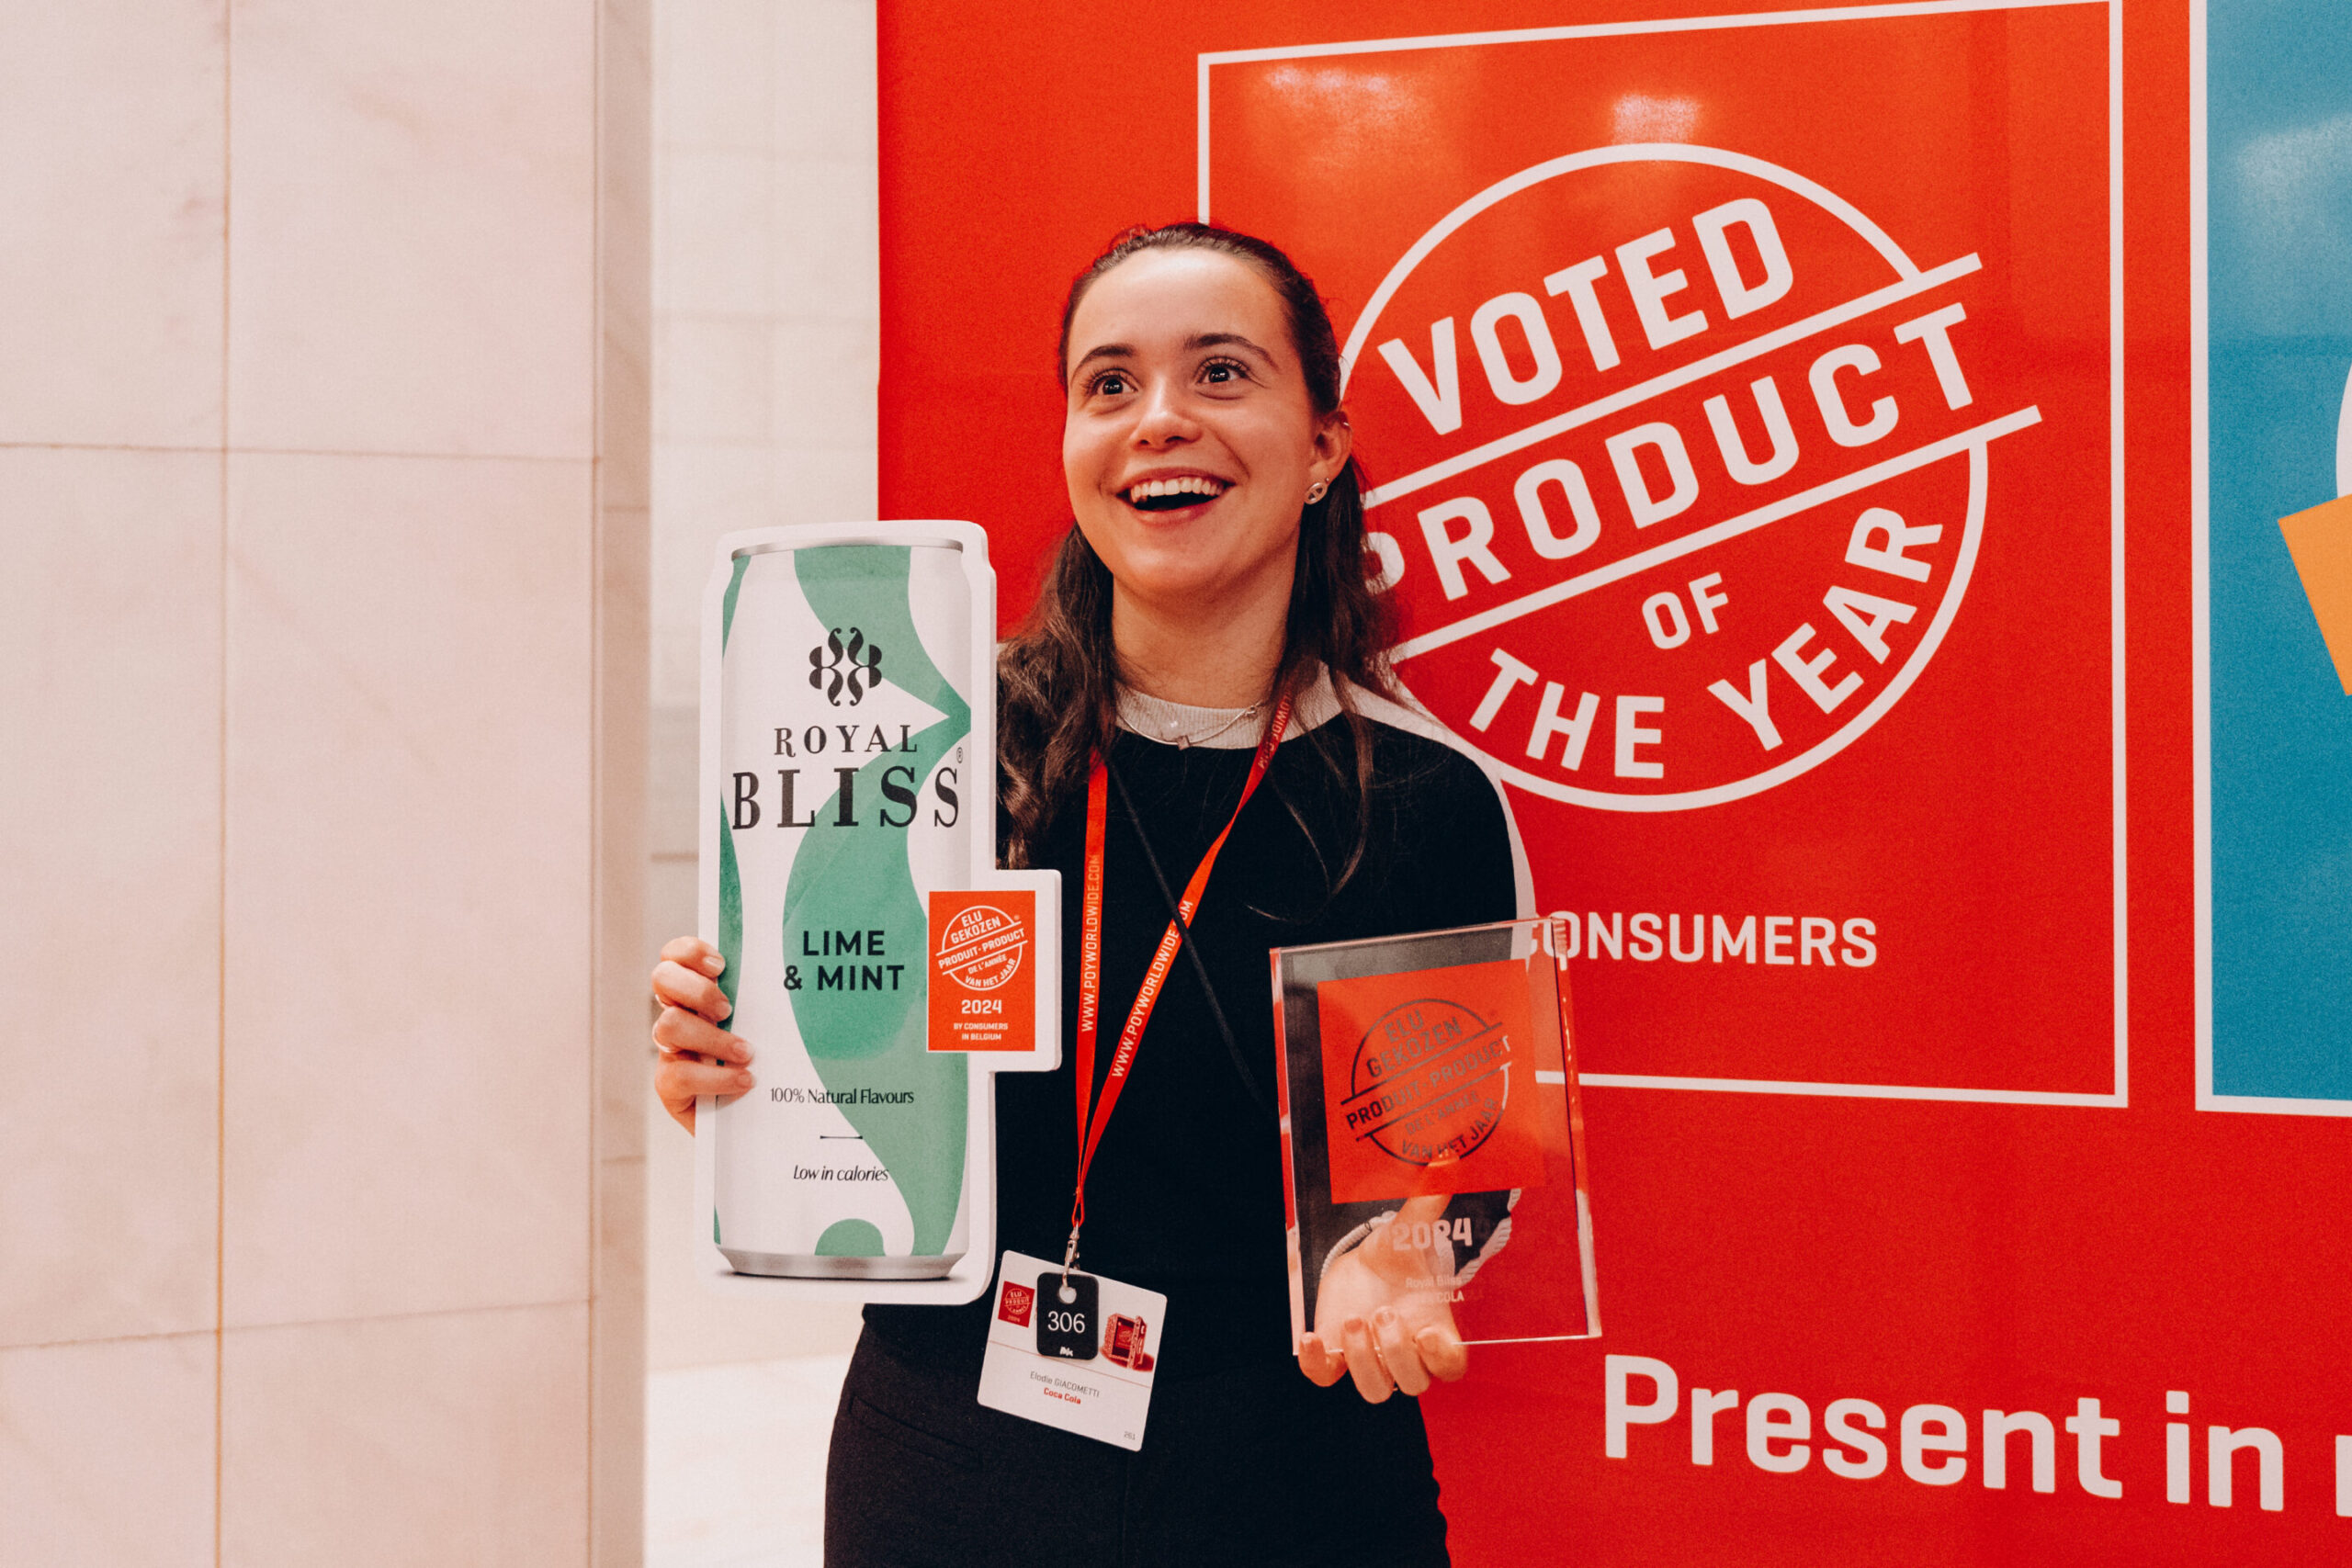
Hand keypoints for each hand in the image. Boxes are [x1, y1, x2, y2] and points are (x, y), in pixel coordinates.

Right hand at [650, 936, 751, 1132]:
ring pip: (669, 1025)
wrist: (753, 1115)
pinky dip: (717, 1078)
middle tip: (727, 1009)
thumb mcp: (762, 1025)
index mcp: (696, 991)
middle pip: (662, 977)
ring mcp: (669, 1048)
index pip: (676, 955)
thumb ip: (762, 1002)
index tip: (721, 965)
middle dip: (696, 989)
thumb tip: (793, 977)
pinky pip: (681, 1074)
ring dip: (711, 1037)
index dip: (690, 951)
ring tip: (746, 1053)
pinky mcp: (668, 1084)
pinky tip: (744, 1081)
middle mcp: (677, 1013)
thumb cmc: (763, 1060)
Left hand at [1297, 1194, 1469, 1401]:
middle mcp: (1406, 1353)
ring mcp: (1370, 1359)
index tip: (1428, 1332)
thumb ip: (1428, 1203)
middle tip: (1383, 1312)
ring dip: (1364, 1361)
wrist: (1362, 1265)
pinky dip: (1317, 1364)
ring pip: (1375, 1389)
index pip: (1451, 1365)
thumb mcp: (1408, 1231)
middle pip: (1414, 1383)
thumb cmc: (1396, 1258)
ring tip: (1353, 1318)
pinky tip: (1312, 1338)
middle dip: (1397, 1352)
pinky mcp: (1334, 1356)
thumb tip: (1444, 1162)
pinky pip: (1325, 1377)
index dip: (1443, 1358)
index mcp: (1434, 1329)